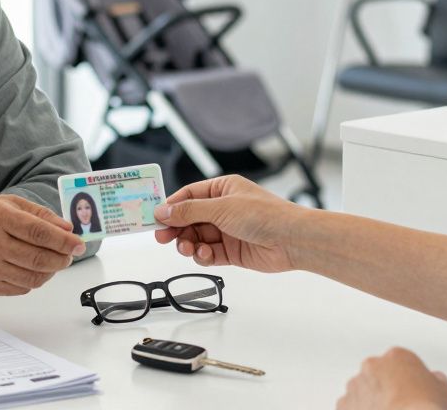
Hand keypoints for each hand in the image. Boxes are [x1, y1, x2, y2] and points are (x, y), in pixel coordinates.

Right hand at [0, 195, 84, 295]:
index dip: (63, 241)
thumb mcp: (4, 202)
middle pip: (38, 258)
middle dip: (61, 258)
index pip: (38, 232)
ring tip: (53, 262)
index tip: (78, 243)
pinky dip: (33, 281)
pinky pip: (19, 289)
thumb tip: (66, 229)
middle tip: (70, 254)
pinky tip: (33, 269)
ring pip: (32, 278)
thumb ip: (38, 214)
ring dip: (50, 272)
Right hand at [153, 174, 301, 272]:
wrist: (291, 240)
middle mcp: (224, 209)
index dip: (171, 207)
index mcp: (223, 189)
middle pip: (189, 219)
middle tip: (162, 237)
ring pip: (197, 238)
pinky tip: (206, 254)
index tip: (155, 217)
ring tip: (187, 247)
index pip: (189, 195)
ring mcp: (228, 230)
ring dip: (188, 243)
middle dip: (176, 228)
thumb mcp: (221, 207)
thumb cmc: (265, 215)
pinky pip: (209, 254)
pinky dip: (203, 256)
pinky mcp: (232, 251)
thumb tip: (164, 211)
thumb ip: (189, 211)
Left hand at [337, 348, 446, 409]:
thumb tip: (436, 380)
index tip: (415, 394)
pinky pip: (351, 408)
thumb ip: (437, 380)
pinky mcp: (344, 405)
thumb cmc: (425, 409)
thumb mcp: (446, 391)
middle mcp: (372, 366)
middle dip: (388, 388)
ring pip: (363, 391)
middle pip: (379, 375)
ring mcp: (356, 386)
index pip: (402, 363)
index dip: (410, 381)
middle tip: (402, 406)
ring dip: (372, 401)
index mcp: (397, 356)